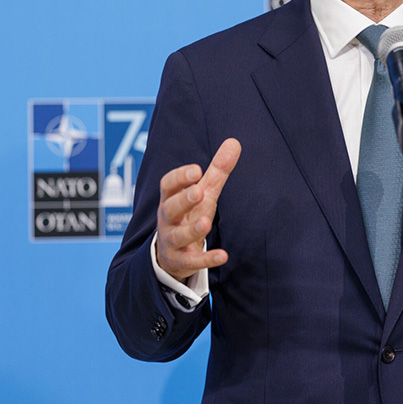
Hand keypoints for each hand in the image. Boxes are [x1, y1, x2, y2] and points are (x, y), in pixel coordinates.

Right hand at [156, 138, 240, 282]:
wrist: (171, 253)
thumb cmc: (188, 214)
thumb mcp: (203, 192)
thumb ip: (217, 170)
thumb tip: (235, 142)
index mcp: (171, 198)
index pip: (168, 185)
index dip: (179, 177)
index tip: (196, 170)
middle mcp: (167, 219)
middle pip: (170, 208)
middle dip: (183, 200)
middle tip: (198, 192)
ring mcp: (172, 241)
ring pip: (177, 236)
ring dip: (192, 229)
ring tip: (207, 223)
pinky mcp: (180, 261)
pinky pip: (191, 261)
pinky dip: (206, 259)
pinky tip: (223, 256)